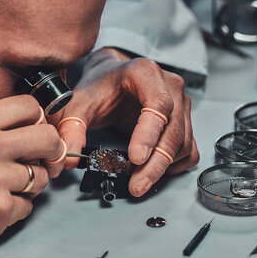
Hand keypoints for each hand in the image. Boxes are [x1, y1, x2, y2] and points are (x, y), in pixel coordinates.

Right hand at [0, 95, 64, 257]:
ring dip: (30, 185)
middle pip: (47, 136)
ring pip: (41, 175)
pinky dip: (16, 209)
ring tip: (3, 189)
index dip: (39, 119)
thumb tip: (35, 126)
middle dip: (51, 151)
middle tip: (44, 160)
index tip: (38, 131)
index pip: (28, 105)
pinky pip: (29, 205)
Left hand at [53, 48, 198, 196]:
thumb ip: (71, 127)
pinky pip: (188, 150)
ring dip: (161, 167)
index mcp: (146, 73)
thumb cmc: (100, 88)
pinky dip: (172, 166)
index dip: (149, 133)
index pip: (158, 104)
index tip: (135, 158)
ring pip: (183, 143)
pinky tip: (151, 171)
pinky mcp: (185, 122)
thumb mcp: (79, 103)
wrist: (112, 79)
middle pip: (173, 129)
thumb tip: (67, 159)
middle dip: (155, 162)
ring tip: (135, 179)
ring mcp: (182, 104)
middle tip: (136, 185)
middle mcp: (170, 86)